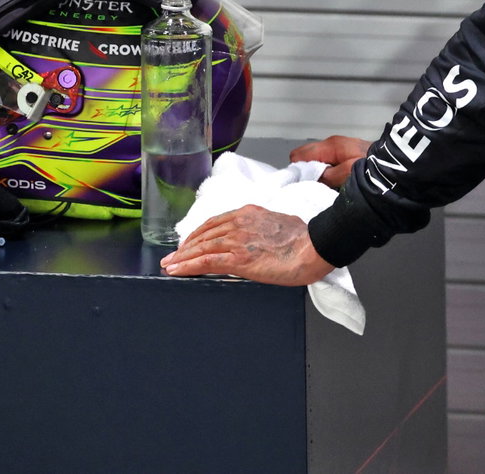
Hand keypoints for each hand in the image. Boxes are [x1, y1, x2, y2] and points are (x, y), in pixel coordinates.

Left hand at [160, 205, 333, 285]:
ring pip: (201, 248)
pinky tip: (177, 271)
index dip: (199, 234)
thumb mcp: (277, 224)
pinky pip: (207, 262)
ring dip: (182, 257)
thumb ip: (261, 229)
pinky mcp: (239, 259)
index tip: (189, 242)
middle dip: (185, 246)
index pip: (215, 223)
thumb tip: (258, 238)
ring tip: (169, 265)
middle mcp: (239, 223)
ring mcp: (237, 240)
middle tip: (172, 256)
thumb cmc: (304, 238)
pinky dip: (188, 266)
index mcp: (248, 213)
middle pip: (204, 235)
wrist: (314, 246)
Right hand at [289, 135, 370, 188]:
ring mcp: (339, 148)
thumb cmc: (369, 167)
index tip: (301, 185)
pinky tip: (334, 183)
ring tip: (324, 187)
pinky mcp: (346, 154)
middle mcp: (331, 144)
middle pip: (305, 156)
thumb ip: (326, 176)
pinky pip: (328, 163)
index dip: (297, 170)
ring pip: (317, 161)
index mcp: (329, 146)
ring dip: (318, 173)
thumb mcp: (346, 174)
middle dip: (306, 172)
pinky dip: (327, 172)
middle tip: (312, 187)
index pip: (298, 155)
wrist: (395, 162)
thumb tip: (310, 179)